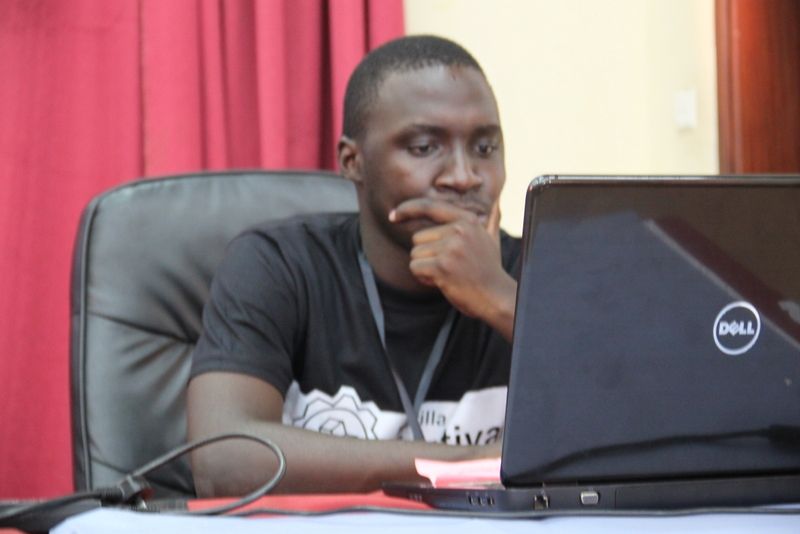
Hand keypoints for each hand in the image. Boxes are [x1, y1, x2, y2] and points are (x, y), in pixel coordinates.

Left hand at [389, 198, 515, 337]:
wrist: (497, 297)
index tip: (393, 215)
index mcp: (467, 220)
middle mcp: (458, 230)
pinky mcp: (442, 266)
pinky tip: (442, 282)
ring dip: (425, 268)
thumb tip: (495, 202)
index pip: (430, 207)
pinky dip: (424, 278)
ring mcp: (450, 248)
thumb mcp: (492, 238)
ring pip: (415, 254)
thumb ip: (490, 219)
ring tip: (447, 275)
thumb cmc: (490, 270)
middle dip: (426, 255)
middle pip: (418, 238)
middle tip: (448, 267)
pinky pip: (415, 268)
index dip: (407, 209)